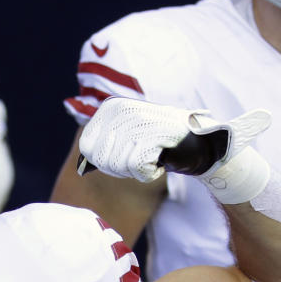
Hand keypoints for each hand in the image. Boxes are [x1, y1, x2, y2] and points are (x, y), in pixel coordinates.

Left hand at [78, 98, 197, 182]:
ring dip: (135, 171)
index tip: (123, 155)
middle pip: (101, 159)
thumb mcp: (125, 137)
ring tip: (152, 155)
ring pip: (117, 165)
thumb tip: (81, 167)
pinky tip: (159, 160)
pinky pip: (136, 168)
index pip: (87, 147)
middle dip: (119, 168)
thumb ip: (102, 147)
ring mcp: (138, 120)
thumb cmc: (157, 142)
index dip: (103, 161)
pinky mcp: (153, 134)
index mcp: (111, 107)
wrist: (198, 142)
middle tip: (140, 157)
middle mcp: (122, 109)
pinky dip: (149, 173)